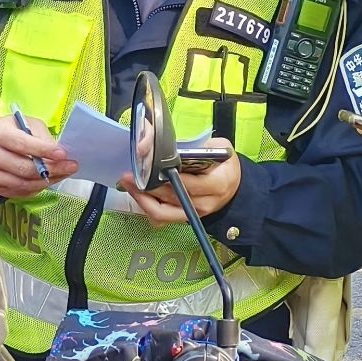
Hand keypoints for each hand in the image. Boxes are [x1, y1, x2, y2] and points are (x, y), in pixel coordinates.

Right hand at [0, 114, 77, 198]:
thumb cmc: (14, 132)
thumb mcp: (28, 124)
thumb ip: (42, 136)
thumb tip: (58, 153)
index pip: (23, 144)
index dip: (44, 150)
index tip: (63, 154)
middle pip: (24, 168)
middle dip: (52, 169)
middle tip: (70, 166)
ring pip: (24, 184)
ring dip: (48, 181)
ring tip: (63, 174)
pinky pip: (21, 192)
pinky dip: (38, 188)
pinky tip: (49, 180)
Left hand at [117, 139, 239, 225]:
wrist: (233, 184)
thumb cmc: (223, 164)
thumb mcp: (217, 147)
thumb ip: (193, 145)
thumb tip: (160, 141)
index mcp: (216, 184)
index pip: (186, 183)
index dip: (164, 175)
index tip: (146, 164)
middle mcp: (205, 203)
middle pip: (170, 198)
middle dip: (146, 186)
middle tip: (129, 174)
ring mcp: (194, 214)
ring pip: (162, 213)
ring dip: (141, 199)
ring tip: (128, 184)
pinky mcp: (184, 218)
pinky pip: (161, 219)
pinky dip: (147, 208)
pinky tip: (138, 194)